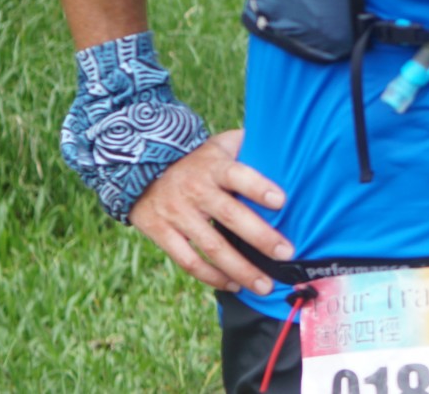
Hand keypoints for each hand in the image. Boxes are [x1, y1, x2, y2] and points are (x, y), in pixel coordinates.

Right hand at [126, 128, 292, 294]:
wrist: (141, 169)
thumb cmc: (197, 160)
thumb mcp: (219, 144)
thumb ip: (248, 144)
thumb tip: (285, 143)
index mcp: (213, 166)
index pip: (237, 175)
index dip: (258, 187)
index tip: (281, 201)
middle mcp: (195, 190)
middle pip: (230, 216)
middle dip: (260, 237)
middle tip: (286, 253)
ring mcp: (177, 214)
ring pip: (212, 246)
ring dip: (241, 269)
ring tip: (265, 285)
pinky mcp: (162, 234)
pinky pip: (189, 262)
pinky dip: (213, 277)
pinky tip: (234, 285)